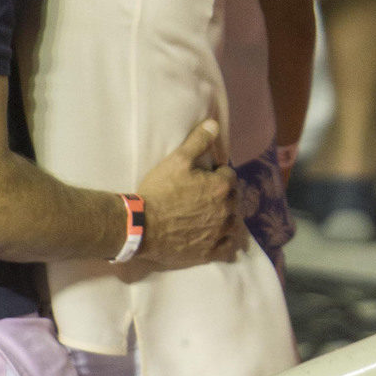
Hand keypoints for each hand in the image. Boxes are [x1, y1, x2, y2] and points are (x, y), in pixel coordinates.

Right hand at [137, 120, 243, 268]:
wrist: (142, 226)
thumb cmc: (159, 190)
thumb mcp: (177, 160)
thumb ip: (198, 141)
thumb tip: (214, 124)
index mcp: (221, 187)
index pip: (229, 175)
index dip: (216, 173)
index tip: (203, 175)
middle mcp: (226, 211)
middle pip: (232, 198)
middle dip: (222, 194)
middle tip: (203, 194)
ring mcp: (219, 233)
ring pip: (233, 222)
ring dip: (225, 216)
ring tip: (209, 214)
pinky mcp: (209, 252)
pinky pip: (227, 246)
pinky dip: (224, 240)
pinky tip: (215, 235)